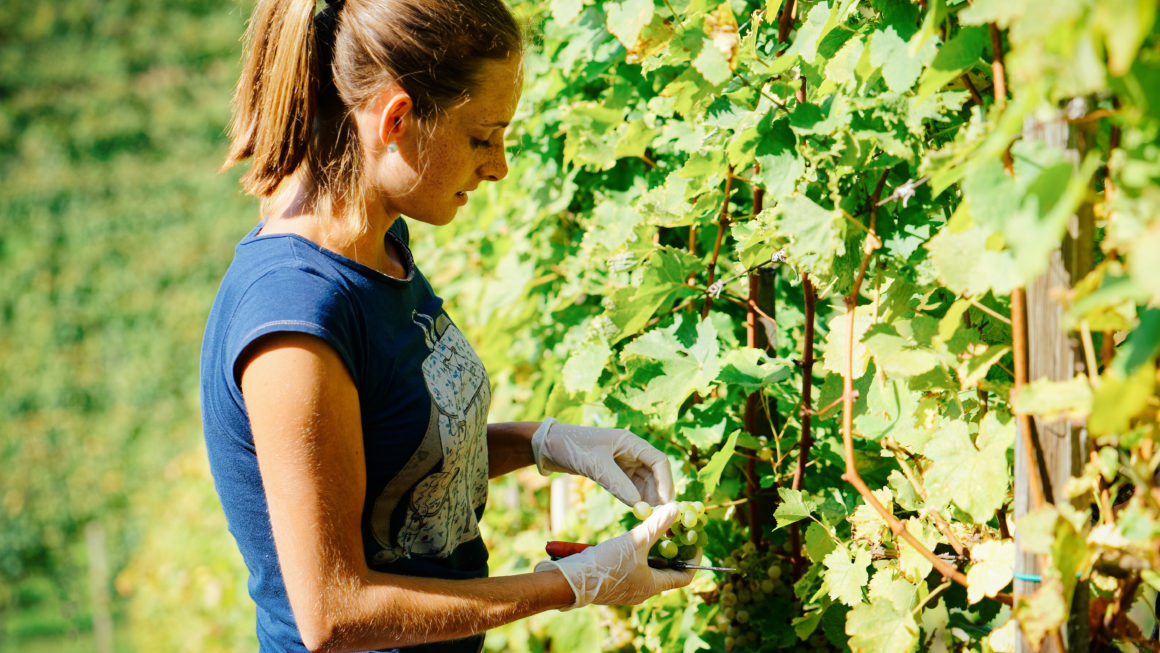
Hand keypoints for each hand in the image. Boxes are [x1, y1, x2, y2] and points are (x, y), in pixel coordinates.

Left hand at [531, 418, 673, 505]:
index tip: (665, 503)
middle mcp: (630, 451)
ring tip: (649, 516)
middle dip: (658, 493)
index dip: (665, 482)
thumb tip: (639, 505)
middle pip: (654, 474)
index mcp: (630, 442)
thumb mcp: (595, 465)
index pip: (659, 461)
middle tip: (659, 515)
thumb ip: (617, 484)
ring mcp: (622, 462)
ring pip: (643, 482)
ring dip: (647, 498)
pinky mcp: (613, 472)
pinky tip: (637, 511)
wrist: (549, 446)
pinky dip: (635, 498)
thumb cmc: (572, 447)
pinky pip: (630, 486)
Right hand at [534, 503, 695, 608]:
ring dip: (653, 550)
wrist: (569, 581)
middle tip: (676, 530)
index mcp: (652, 586)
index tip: (697, 541)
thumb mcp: (634, 541)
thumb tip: (677, 508)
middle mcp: (642, 591)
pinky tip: (632, 539)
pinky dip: (638, 554)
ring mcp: (627, 588)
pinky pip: (633, 568)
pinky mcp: (613, 582)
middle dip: (672, 550)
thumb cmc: (605, 565)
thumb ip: (656, 525)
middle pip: (666, 571)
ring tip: (655, 530)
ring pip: (648, 568)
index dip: (694, 559)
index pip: (684, 576)